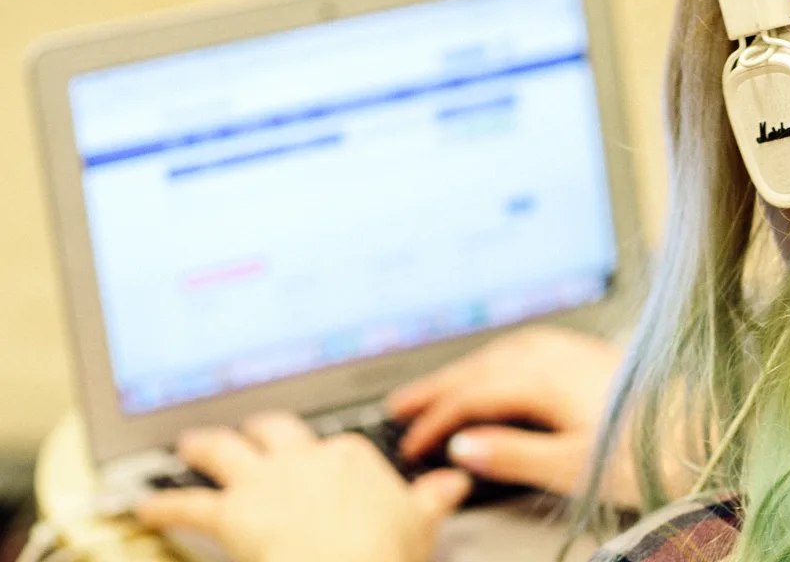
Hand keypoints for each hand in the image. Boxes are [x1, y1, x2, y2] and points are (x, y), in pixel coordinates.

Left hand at [136, 412, 470, 561]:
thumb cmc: (384, 553)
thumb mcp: (420, 522)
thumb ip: (433, 497)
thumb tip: (454, 481)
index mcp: (348, 456)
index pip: (333, 446)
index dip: (323, 456)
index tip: (321, 464)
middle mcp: (302, 458)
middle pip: (272, 431)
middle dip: (256, 430)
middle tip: (246, 432)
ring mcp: (264, 482)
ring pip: (222, 451)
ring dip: (201, 448)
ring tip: (187, 447)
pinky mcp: (231, 513)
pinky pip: (187, 504)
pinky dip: (162, 506)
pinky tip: (144, 506)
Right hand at [385, 326, 639, 505]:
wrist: (708, 427)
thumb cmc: (648, 450)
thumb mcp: (573, 465)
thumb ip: (513, 454)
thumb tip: (461, 447)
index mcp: (543, 378)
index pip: (471, 395)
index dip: (434, 420)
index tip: (409, 444)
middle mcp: (555, 354)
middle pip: (481, 366)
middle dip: (438, 386)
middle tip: (401, 405)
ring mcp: (575, 350)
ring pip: (503, 352)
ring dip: (467, 368)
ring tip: (441, 387)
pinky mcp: (592, 354)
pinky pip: (528, 346)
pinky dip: (499, 358)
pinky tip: (502, 367)